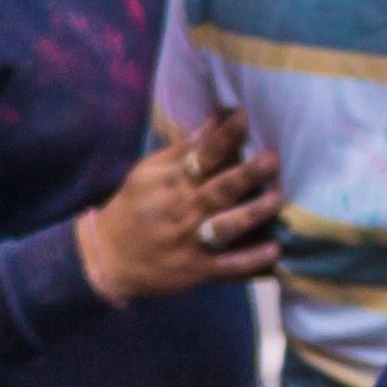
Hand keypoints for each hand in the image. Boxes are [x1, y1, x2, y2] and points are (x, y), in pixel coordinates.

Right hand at [75, 108, 283, 305]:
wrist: (110, 257)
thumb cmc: (135, 207)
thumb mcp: (149, 172)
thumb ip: (184, 148)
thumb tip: (215, 118)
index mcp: (172, 181)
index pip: (201, 155)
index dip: (224, 136)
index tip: (245, 116)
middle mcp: (183, 209)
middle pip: (218, 189)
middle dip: (246, 174)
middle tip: (273, 158)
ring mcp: (192, 241)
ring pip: (226, 226)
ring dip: (252, 213)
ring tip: (276, 199)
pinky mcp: (199, 270)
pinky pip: (229, 266)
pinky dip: (251, 260)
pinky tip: (275, 250)